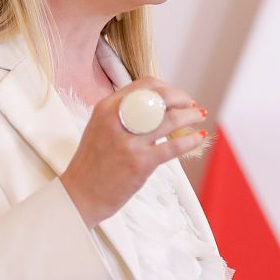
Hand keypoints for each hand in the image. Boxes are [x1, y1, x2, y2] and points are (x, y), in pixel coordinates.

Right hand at [59, 78, 209, 226]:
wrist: (80, 194)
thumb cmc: (93, 163)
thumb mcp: (100, 127)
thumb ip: (123, 114)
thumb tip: (155, 106)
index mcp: (106, 108)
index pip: (144, 85)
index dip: (166, 88)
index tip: (176, 96)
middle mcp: (117, 120)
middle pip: (160, 97)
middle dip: (181, 98)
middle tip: (191, 104)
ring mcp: (129, 141)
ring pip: (171, 120)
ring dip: (190, 116)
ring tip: (199, 116)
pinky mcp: (141, 162)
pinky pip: (174, 146)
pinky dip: (191, 140)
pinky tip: (199, 137)